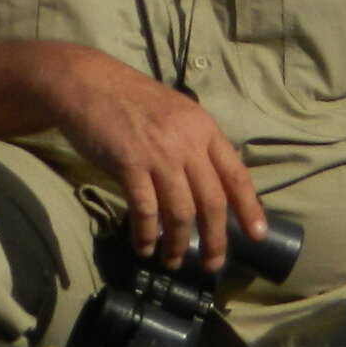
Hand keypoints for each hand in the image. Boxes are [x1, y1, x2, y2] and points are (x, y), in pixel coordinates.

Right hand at [36, 48, 265, 267]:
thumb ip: (193, 144)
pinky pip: (145, 210)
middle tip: (213, 263)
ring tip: (174, 260)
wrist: (87, 83)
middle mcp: (187, 142)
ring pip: (180, 211)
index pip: (236, 174)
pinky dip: (146, 234)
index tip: (258, 235)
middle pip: (212, 201)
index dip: (250, 208)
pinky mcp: (129, 164)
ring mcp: (159, 154)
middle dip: (216, 239)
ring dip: (179, 243)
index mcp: (204, 129)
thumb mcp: (175, 114)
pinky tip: (143, 247)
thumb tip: (205, 185)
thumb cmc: (130, 101)